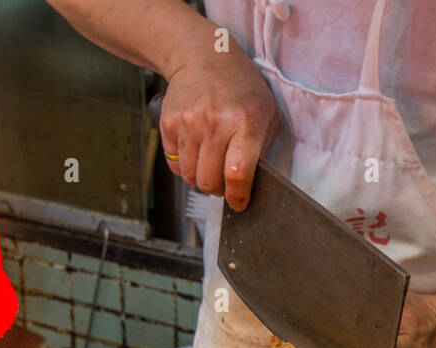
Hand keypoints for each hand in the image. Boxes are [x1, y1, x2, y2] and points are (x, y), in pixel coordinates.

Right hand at [159, 39, 277, 210]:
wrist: (203, 56)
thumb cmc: (240, 87)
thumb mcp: (265, 112)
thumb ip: (262, 148)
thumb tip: (253, 184)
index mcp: (244, 123)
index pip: (237, 173)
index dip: (238, 196)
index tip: (239, 203)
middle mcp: (214, 124)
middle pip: (209, 181)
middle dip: (218, 189)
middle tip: (224, 181)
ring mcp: (189, 123)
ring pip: (190, 176)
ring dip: (200, 178)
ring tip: (210, 163)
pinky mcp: (169, 124)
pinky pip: (174, 164)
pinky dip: (184, 166)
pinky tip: (195, 151)